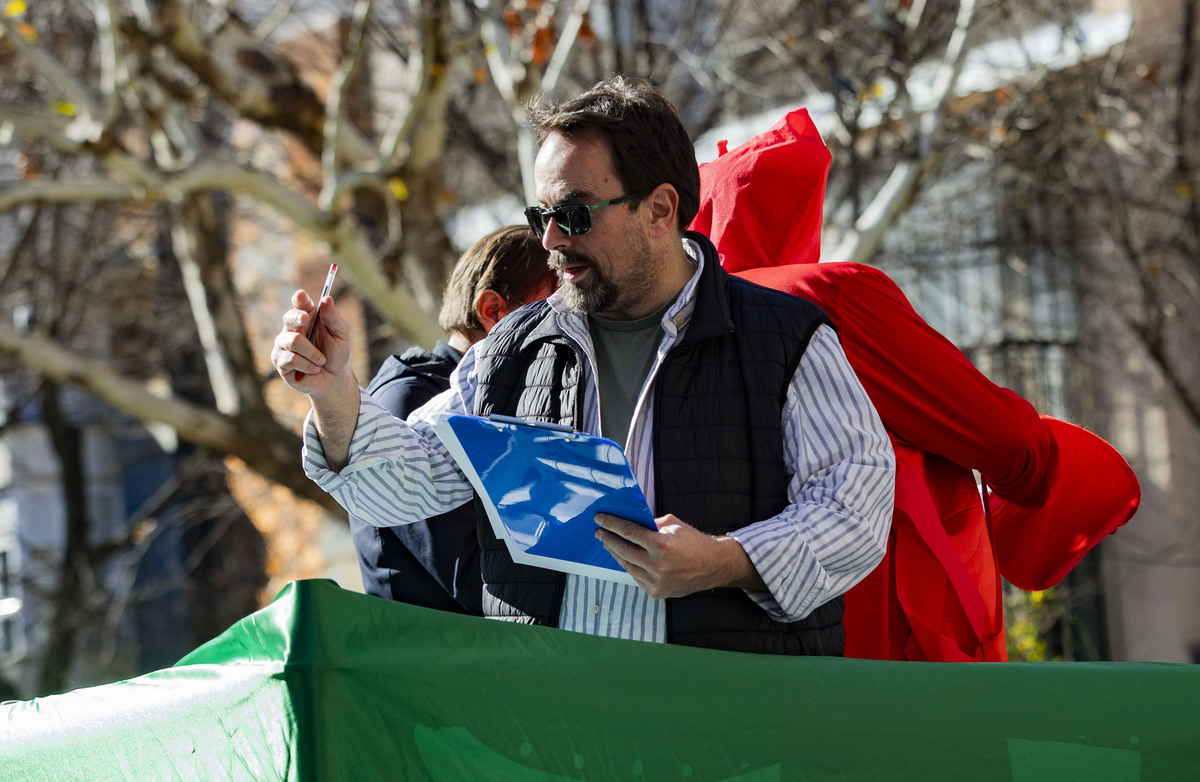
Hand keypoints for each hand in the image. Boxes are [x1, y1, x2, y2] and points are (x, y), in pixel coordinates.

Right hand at [270, 288, 352, 396]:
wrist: (334, 380)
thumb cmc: (337, 354)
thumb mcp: (341, 335)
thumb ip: (333, 318)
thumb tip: (326, 298)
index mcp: (308, 317)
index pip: (299, 303)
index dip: (299, 299)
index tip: (302, 296)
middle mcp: (292, 328)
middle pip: (288, 317)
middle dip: (298, 317)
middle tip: (307, 319)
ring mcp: (283, 345)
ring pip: (293, 341)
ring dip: (312, 353)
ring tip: (321, 360)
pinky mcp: (280, 361)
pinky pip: (291, 359)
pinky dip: (308, 365)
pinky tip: (313, 369)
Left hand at [594, 513, 765, 598]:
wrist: (713, 566)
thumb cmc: (694, 542)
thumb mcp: (673, 525)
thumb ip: (650, 524)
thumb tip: (629, 522)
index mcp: (661, 544)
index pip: (628, 531)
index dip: (611, 523)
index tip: (599, 518)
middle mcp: (657, 565)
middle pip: (622, 549)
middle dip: (607, 538)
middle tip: (599, 531)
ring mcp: (655, 581)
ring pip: (626, 565)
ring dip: (615, 553)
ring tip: (608, 543)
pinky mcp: (656, 592)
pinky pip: (636, 576)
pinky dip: (629, 565)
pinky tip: (624, 557)